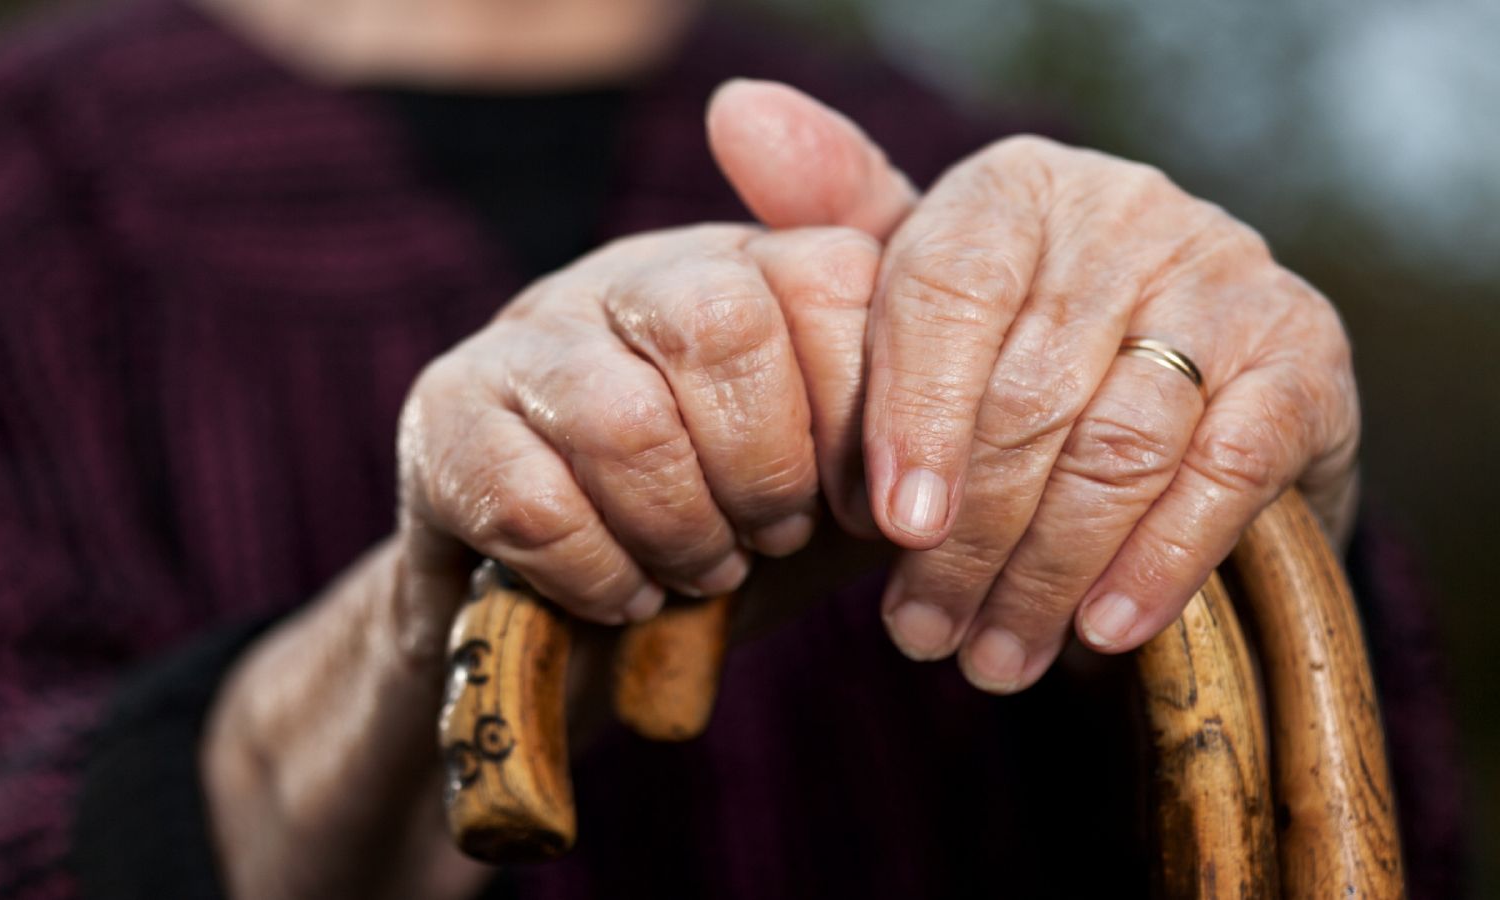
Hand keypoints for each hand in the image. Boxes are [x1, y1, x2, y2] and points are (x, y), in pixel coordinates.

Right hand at [201, 221, 886, 898]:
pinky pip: (533, 502)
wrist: (569, 621)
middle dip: (764, 467)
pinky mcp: (443, 417)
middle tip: (770, 536)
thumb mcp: (841, 470)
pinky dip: (598, 573)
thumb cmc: (726, 529)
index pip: (831, 277)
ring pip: (623, 418)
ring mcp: (527, 336)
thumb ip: (907, 407)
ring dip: (680, 529)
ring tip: (698, 570)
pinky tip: (621, 593)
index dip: (862, 412)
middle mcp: (631, 273)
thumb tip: (961, 394)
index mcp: (742, 264)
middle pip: (718, 323)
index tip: (862, 504)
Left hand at [710, 80, 1360, 692]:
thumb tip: (736, 114)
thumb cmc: (1013, 347)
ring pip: (1118, 444)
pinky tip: (1102, 633)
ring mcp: (1227, 279)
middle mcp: (1128, 213)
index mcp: (1016, 190)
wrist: (1183, 388)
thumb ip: (836, 220)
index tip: (888, 527)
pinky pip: (1224, 472)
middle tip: (922, 633)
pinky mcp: (1304, 359)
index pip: (948, 289)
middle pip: (1028, 390)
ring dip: (1046, 571)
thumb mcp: (919, 287)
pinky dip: (1160, 561)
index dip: (913, 417)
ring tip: (991, 656)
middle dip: (969, 536)